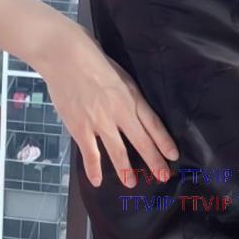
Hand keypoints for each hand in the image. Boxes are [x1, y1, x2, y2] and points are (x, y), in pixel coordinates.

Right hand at [40, 29, 178, 188]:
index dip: (164, 141)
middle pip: (142, 141)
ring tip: (132, 183)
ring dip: (126, 170)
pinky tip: (97, 181)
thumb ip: (126, 93)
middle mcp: (120, 111)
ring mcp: (100, 121)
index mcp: (131, 96)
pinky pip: (90, 153)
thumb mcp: (120, 74)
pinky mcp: (80, 127)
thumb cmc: (92, 58)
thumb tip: (132, 109)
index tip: (173, 155)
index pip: (154, 123)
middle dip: (154, 161)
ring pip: (118, 151)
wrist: (65, 55)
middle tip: (163, 176)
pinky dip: (93, 169)